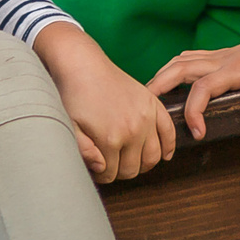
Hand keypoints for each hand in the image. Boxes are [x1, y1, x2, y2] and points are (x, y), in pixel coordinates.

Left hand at [34, 23, 176, 183]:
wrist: (83, 65)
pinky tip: (165, 155)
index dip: (101, 174)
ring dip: (142, 164)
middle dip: (119, 171)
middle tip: (109, 163)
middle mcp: (133, 130)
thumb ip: (84, 152)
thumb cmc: (74, 96)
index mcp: (111, 138)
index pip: (111, 173)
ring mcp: (146, 117)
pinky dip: (169, 146)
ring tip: (129, 160)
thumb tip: (103, 169)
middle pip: (132, 168)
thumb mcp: (70, 127)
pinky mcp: (153, 104)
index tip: (96, 167)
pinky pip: (169, 132)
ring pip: (152, 157)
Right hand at [145, 32, 239, 139]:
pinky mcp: (223, 56)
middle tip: (147, 111)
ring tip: (151, 99)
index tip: (197, 132)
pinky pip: (190, 60)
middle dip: (159, 88)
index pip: (204, 87)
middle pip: (180, 69)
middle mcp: (223, 59)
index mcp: (238, 67)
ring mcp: (221, 56)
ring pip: (181, 62)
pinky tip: (169, 81)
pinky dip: (173, 70)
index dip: (194, 111)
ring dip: (162, 77)